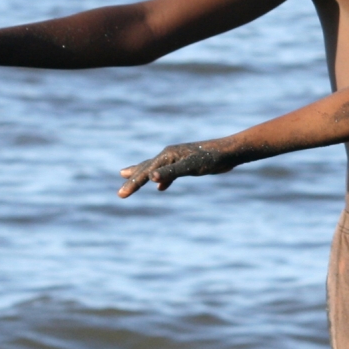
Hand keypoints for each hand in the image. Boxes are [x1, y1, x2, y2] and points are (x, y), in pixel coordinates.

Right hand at [117, 141, 242, 196]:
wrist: (228, 153)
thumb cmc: (210, 159)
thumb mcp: (190, 167)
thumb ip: (171, 173)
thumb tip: (150, 179)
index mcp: (167, 156)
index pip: (145, 172)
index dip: (133, 184)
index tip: (121, 195)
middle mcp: (168, 155)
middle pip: (145, 168)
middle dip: (132, 180)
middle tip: (120, 193)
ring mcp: (177, 159)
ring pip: (155, 168)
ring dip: (141, 175)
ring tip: (126, 175)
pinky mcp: (186, 164)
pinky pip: (168, 172)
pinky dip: (162, 179)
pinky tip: (160, 187)